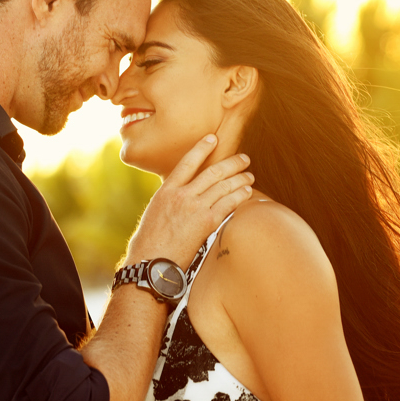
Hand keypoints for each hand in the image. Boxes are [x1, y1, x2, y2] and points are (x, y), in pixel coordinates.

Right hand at [126, 135, 253, 266]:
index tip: (213, 138)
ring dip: (240, 179)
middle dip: (231, 163)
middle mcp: (181, 195)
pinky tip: (248, 192)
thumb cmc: (150, 243)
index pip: (187, 162)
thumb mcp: (155, 214)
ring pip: (223, 186)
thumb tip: (180, 198)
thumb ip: (169, 201)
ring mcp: (194, 207)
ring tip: (249, 176)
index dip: (202, 148)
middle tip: (244, 159)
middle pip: (212, 172)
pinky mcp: (206, 222)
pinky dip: (240, 196)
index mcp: (166, 191)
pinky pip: (228, 204)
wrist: (150, 262)